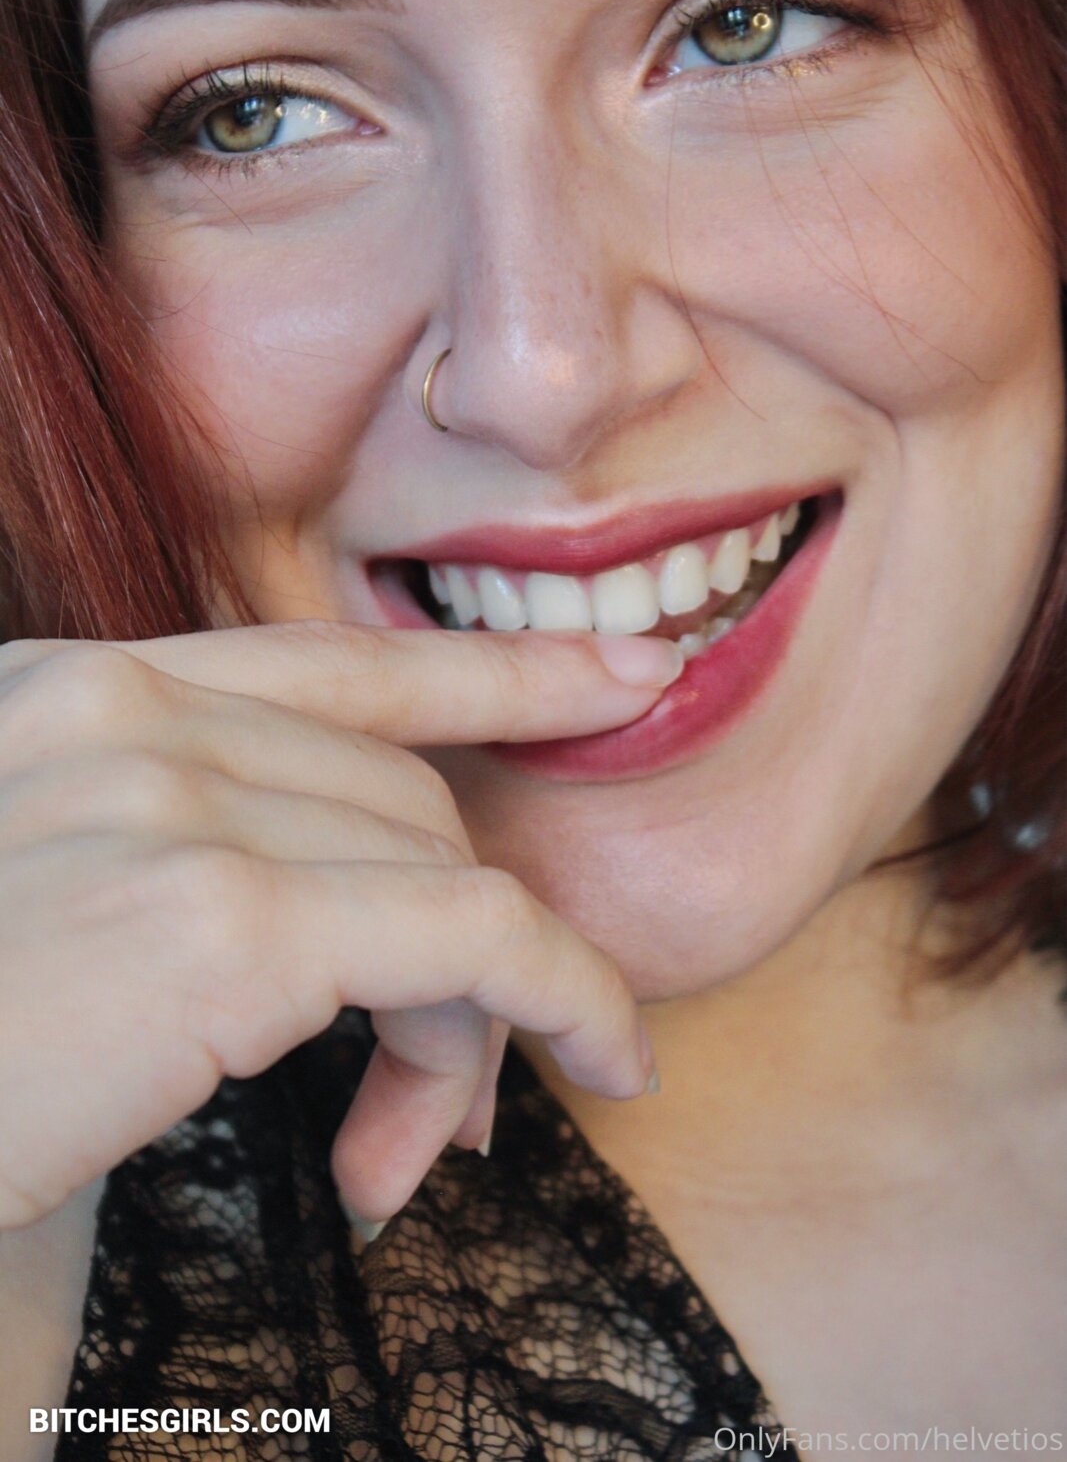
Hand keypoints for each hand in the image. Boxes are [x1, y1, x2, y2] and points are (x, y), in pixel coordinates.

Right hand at [0, 621, 677, 1227]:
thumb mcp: (41, 900)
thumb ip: (174, 852)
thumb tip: (365, 922)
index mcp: (69, 695)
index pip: (331, 660)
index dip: (492, 671)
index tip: (619, 676)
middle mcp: (121, 711)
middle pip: (398, 794)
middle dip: (455, 941)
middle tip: (442, 1092)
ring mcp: (169, 798)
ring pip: (440, 871)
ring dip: (469, 1023)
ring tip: (412, 1149)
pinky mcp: (226, 917)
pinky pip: (480, 937)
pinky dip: (567, 997)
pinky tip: (606, 1062)